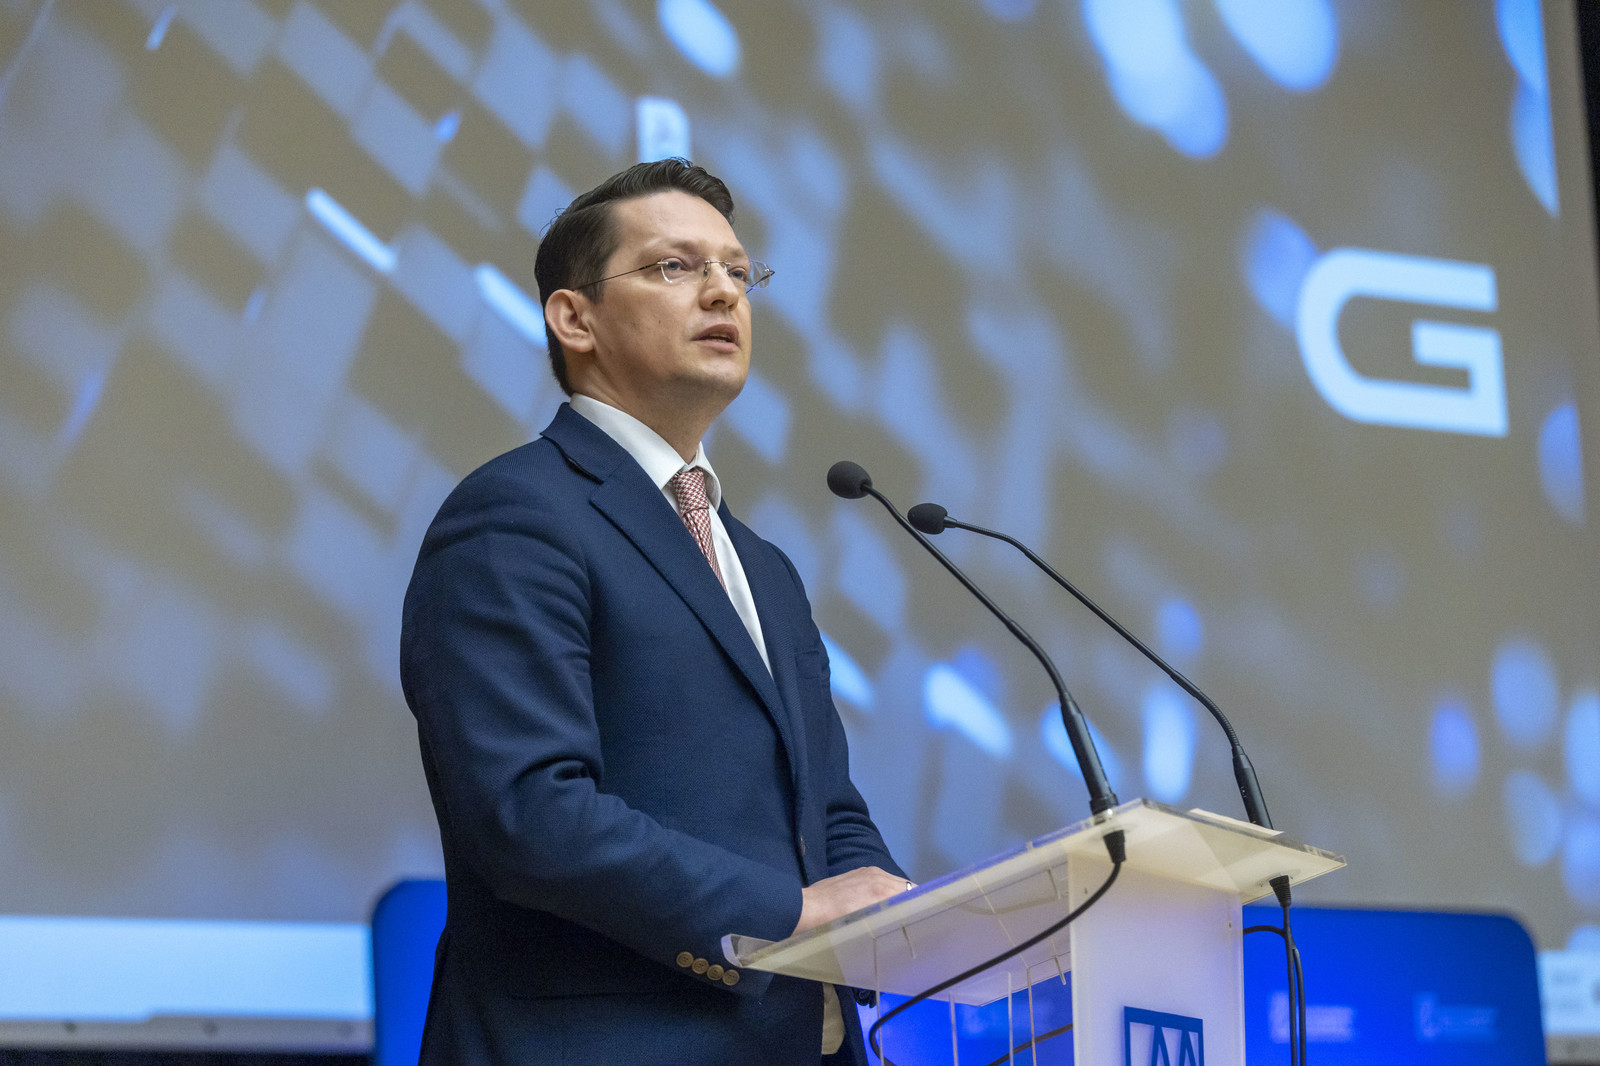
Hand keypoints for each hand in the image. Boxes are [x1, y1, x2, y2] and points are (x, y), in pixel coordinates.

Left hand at [793, 866, 911, 934]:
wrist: (808, 909)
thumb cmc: (834, 924)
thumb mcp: (864, 926)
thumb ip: (887, 919)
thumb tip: (901, 922)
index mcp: (882, 891)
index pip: (913, 895)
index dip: (920, 906)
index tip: (923, 919)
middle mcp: (879, 876)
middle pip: (907, 887)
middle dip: (911, 901)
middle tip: (912, 920)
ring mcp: (869, 872)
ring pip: (895, 882)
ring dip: (900, 895)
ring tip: (898, 913)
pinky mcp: (860, 871)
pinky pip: (883, 878)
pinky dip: (887, 889)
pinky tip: (882, 903)